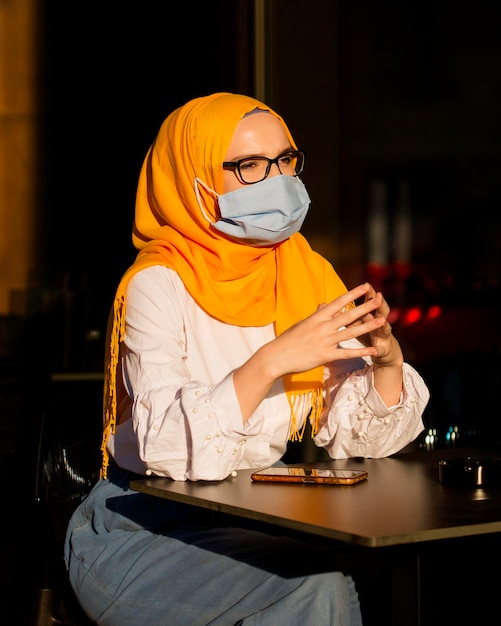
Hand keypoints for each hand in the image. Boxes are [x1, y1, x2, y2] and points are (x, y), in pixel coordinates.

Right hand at [269, 283, 387, 376]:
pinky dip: (361, 352)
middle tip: (380, 299)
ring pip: (351, 332)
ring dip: (368, 326)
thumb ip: (317, 314)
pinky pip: (346, 353)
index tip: (366, 286)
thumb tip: (325, 304)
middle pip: (348, 315)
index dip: (353, 293)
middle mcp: (323, 327)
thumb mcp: (302, 323)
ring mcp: (325, 341)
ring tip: (382, 321)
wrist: (277, 356)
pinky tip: (373, 350)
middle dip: (366, 306)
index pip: (339, 302)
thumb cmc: (288, 339)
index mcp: (317, 317)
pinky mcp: (325, 355)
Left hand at [348, 284, 402, 367]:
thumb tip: (335, 304)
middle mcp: (380, 323)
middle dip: (379, 304)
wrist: (382, 350)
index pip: (370, 302)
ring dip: (383, 325)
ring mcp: (383, 336)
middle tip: (379, 295)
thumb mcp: (356, 323)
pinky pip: (380, 350)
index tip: (366, 285)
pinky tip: (376, 351)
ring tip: (383, 320)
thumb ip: (347, 314)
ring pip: (384, 329)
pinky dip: (378, 350)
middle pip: (381, 311)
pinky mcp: (383, 349)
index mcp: (371, 315)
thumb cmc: (365, 332)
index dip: (369, 294)